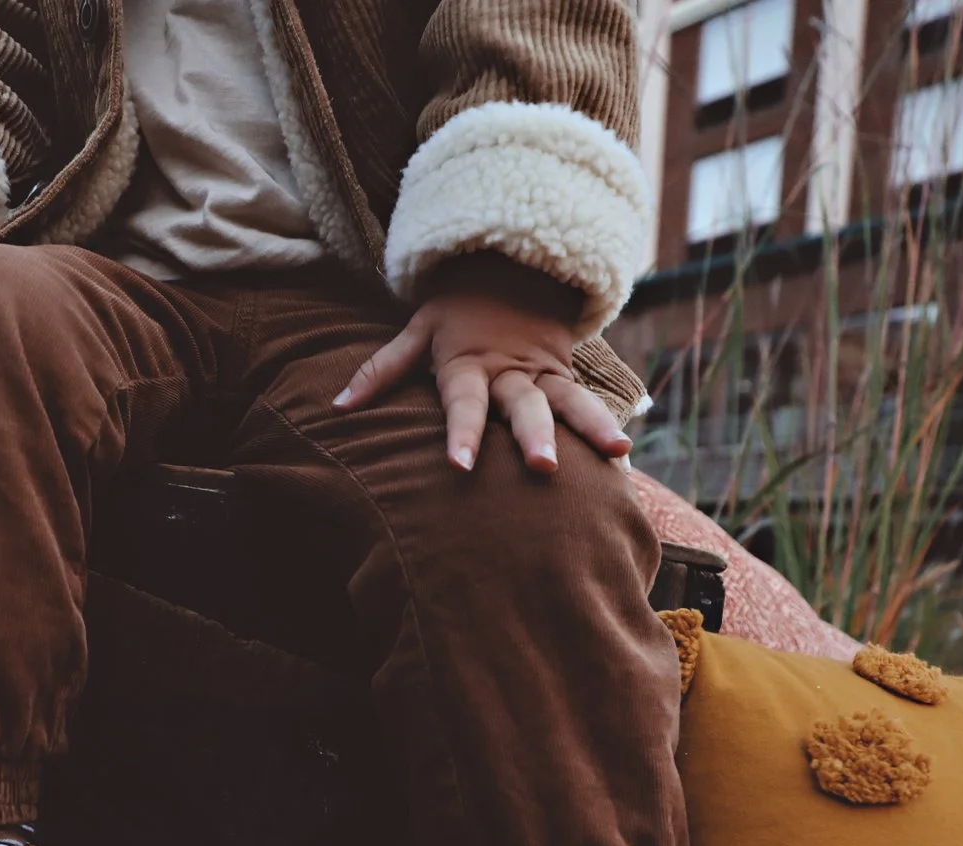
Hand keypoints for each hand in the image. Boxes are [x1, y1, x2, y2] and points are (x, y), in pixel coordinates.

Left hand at [334, 253, 629, 472]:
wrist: (509, 260)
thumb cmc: (455, 307)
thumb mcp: (417, 328)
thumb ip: (381, 369)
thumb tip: (337, 407)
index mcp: (468, 362)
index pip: (463, 402)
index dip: (462, 433)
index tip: (461, 466)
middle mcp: (508, 370)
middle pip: (522, 405)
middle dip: (534, 435)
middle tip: (543, 467)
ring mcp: (542, 371)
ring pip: (568, 399)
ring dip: (590, 425)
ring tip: (616, 452)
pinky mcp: (565, 372)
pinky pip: (586, 399)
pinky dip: (605, 421)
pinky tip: (625, 452)